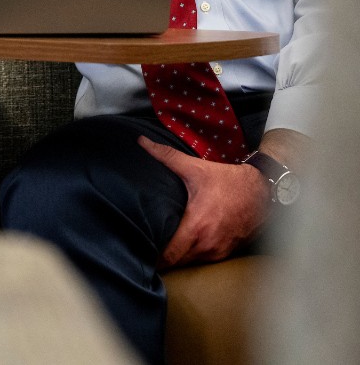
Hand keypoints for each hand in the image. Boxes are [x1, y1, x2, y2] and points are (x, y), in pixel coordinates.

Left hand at [138, 136, 269, 268]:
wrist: (265, 191)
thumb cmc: (229, 181)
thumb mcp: (195, 168)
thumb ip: (166, 156)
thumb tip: (142, 142)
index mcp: (197, 227)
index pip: (168, 256)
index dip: (153, 255)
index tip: (141, 249)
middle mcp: (208, 245)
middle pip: (176, 262)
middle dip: (161, 257)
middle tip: (146, 246)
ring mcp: (220, 252)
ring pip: (190, 262)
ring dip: (178, 257)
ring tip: (162, 246)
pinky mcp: (228, 252)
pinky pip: (205, 259)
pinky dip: (194, 254)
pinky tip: (185, 245)